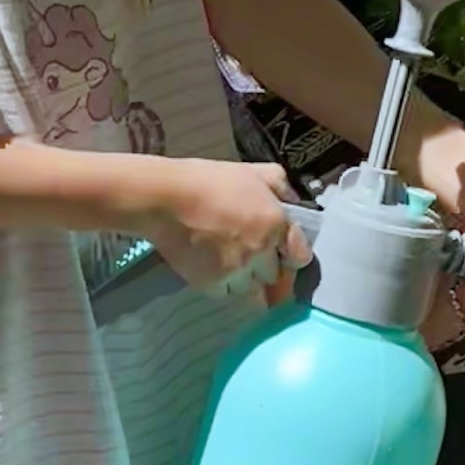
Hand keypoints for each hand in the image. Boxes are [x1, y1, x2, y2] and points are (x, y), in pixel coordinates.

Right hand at [140, 157, 309, 297]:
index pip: (301, 256)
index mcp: (275, 223)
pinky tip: (213, 267)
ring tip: (229, 262)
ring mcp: (237, 271)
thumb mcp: (252, 171)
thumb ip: (280, 185)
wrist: (164, 199)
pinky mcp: (212, 284)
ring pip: (251, 288)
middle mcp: (261, 251)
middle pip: (275, 276)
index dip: (292, 254)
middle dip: (267, 267)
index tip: (283, 252)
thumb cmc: (207, 180)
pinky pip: (227, 293)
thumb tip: (293, 201)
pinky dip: (224, 285)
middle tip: (251, 254)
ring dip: (246, 279)